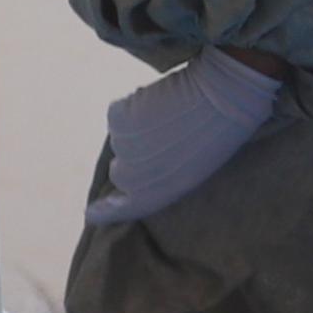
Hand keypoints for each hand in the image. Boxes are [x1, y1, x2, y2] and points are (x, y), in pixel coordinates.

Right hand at [93, 49, 281, 227]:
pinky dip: (131, 106)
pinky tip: (155, 101)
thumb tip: (138, 176)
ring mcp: (123, 148)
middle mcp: (134, 178)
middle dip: (133, 158)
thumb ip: (164, 180)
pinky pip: (118, 112)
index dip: (107, 212)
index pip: (124, 209)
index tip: (91, 213)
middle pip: (119, 172)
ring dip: (135, 129)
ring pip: (120, 138)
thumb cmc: (219, 134)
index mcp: (158, 194)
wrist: (222, 99)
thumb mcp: (194, 170)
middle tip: (161, 139)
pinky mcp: (118, 120)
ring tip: (166, 116)